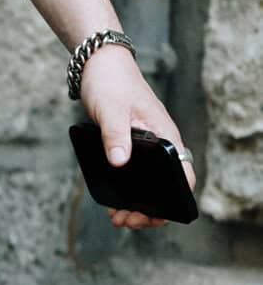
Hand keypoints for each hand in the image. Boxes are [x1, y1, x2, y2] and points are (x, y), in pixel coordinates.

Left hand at [80, 46, 196, 231]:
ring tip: (118, 217)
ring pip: (151, 184)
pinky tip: (113, 202)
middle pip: (167, 186)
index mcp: (165, 135)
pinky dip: (127, 191)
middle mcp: (161, 144)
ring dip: (139, 204)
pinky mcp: (132, 147)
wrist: (100, 65)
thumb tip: (120, 162)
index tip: (155, 215)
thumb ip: (115, 136)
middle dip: (151, 209)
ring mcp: (147, 147)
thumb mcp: (111, 110)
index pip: (183, 173)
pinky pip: (136, 175)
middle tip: (126, 220)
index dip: (174, 199)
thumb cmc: (111, 83)